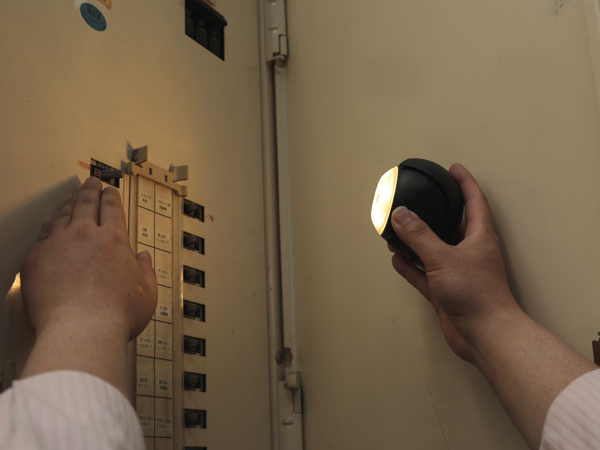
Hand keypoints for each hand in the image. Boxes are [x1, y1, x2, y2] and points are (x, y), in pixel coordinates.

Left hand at [20, 177, 156, 340]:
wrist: (81, 329)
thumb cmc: (117, 315)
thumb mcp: (147, 292)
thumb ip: (145, 271)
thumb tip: (142, 258)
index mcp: (114, 240)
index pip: (112, 209)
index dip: (111, 197)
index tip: (110, 190)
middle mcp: (85, 235)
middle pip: (86, 204)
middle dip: (90, 190)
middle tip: (90, 182)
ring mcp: (58, 244)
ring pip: (63, 215)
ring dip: (69, 203)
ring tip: (71, 197)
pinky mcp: (36, 259)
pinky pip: (43, 233)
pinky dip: (49, 222)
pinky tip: (50, 221)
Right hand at [389, 163, 518, 361]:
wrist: (484, 335)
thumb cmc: (476, 294)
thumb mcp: (444, 258)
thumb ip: (419, 236)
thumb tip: (401, 214)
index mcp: (479, 237)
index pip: (474, 201)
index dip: (464, 182)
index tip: (453, 168)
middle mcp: (469, 252)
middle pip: (452, 224)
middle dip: (437, 210)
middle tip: (421, 197)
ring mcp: (457, 272)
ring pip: (434, 249)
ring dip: (416, 239)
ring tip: (398, 228)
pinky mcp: (445, 291)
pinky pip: (424, 273)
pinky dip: (410, 266)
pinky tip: (397, 259)